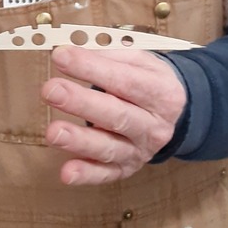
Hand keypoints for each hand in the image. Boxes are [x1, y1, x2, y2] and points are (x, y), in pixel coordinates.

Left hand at [41, 46, 186, 185]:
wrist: (176, 115)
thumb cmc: (148, 81)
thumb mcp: (140, 61)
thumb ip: (109, 56)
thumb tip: (73, 52)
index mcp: (161, 92)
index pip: (125, 80)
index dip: (91, 68)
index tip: (61, 57)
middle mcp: (154, 125)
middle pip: (117, 115)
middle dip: (81, 103)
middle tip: (51, 91)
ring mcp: (140, 150)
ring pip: (109, 148)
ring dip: (79, 141)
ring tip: (53, 132)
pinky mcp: (126, 169)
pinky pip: (106, 174)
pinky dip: (86, 175)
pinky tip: (67, 172)